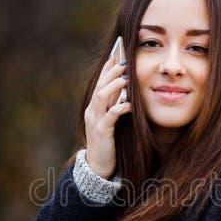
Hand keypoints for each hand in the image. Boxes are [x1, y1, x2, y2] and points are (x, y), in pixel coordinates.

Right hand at [84, 54, 130, 178]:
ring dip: (114, 86)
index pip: (100, 82)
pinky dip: (119, 108)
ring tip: (126, 78)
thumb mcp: (111, 121)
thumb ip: (115, 106)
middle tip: (124, 61)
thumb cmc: (108, 142)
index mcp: (94, 107)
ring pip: (101, 98)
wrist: (98, 166)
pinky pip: (110, 117)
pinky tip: (129, 104)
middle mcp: (92, 111)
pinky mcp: (102, 132)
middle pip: (100, 86)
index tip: (116, 54)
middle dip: (111, 72)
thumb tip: (127, 90)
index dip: (107, 68)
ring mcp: (95, 121)